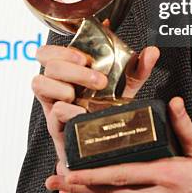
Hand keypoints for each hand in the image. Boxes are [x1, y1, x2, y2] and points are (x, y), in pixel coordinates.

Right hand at [33, 44, 159, 169]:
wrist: (108, 143)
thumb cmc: (111, 108)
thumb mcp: (128, 85)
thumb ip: (139, 67)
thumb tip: (152, 52)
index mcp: (70, 70)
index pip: (48, 51)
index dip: (61, 49)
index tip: (86, 56)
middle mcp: (58, 84)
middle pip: (47, 63)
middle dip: (72, 68)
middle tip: (98, 80)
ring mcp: (54, 104)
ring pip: (39, 83)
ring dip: (62, 85)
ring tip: (82, 95)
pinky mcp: (57, 127)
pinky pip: (52, 113)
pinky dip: (67, 111)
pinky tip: (81, 113)